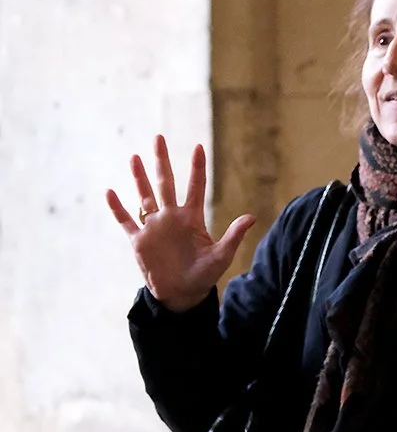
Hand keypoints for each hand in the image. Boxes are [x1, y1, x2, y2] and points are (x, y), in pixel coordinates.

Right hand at [105, 135, 254, 311]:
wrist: (183, 294)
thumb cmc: (204, 274)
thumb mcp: (221, 255)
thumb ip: (233, 235)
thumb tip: (251, 217)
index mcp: (192, 218)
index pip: (195, 187)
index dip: (197, 168)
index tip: (198, 146)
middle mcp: (172, 217)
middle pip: (166, 183)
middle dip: (162, 161)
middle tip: (159, 137)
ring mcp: (154, 227)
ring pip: (145, 196)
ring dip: (139, 177)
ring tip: (135, 157)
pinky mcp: (139, 241)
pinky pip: (126, 221)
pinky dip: (118, 208)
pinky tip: (110, 192)